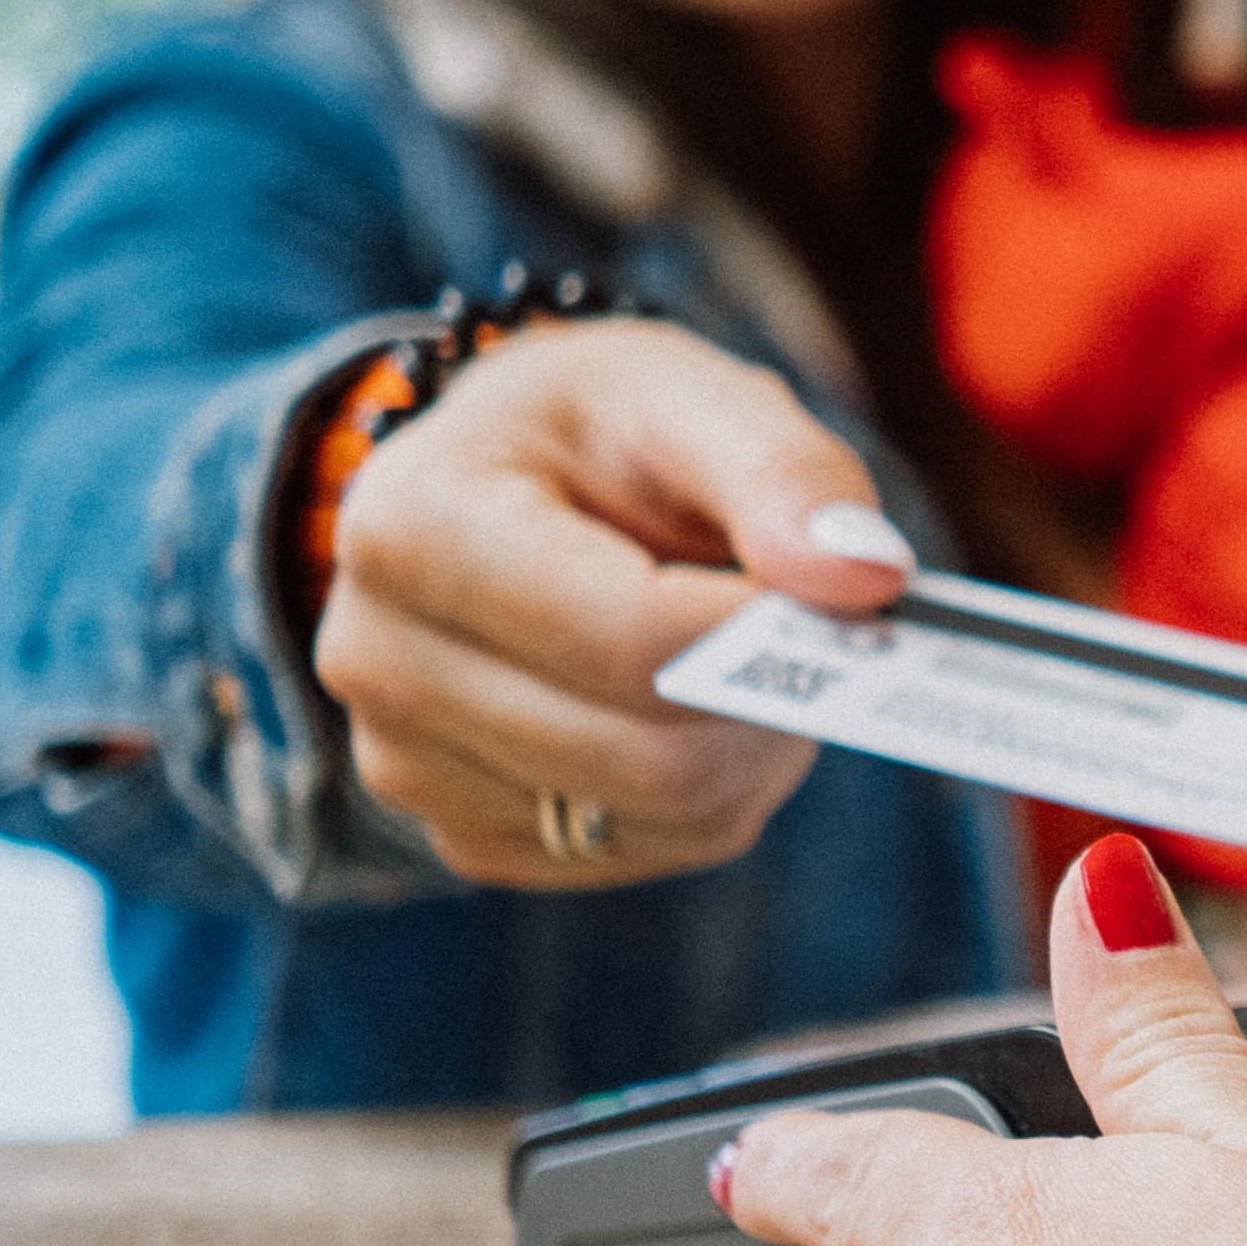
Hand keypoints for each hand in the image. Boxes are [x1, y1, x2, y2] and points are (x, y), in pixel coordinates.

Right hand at [313, 318, 911, 887]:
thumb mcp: (691, 394)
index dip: (767, 631)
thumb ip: (785, 474)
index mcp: (413, 526)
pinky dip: (712, 791)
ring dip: (756, 745)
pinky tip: (693, 704)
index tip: (854, 593)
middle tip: (820, 625)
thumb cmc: (600, 431)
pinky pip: (646, 851)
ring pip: (666, 816)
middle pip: (653, 754)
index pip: (631, 638)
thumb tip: (866, 577)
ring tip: (749, 648)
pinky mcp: (463, 835)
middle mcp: (379, 662)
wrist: (509, 484)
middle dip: (775, 698)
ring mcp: (408, 767)